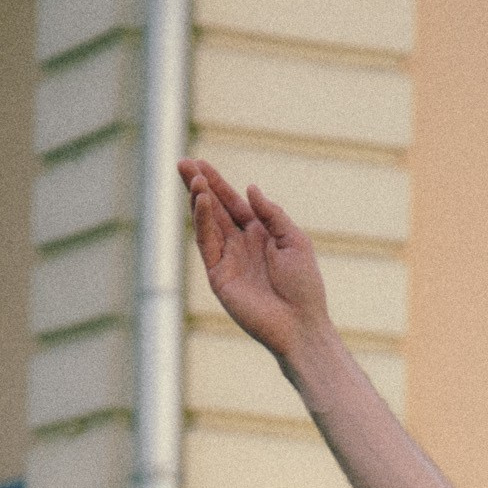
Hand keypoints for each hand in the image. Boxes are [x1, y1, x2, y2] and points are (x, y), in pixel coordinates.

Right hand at [181, 160, 332, 365]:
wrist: (300, 324)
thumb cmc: (304, 285)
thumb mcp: (294, 241)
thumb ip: (272, 215)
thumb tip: (250, 189)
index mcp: (260, 234)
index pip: (232, 203)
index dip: (217, 183)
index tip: (200, 163)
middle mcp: (240, 244)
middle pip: (214, 209)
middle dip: (199, 185)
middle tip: (183, 163)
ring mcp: (228, 260)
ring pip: (207, 223)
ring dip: (198, 200)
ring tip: (192, 178)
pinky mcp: (219, 276)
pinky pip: (206, 243)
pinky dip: (202, 221)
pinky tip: (202, 201)